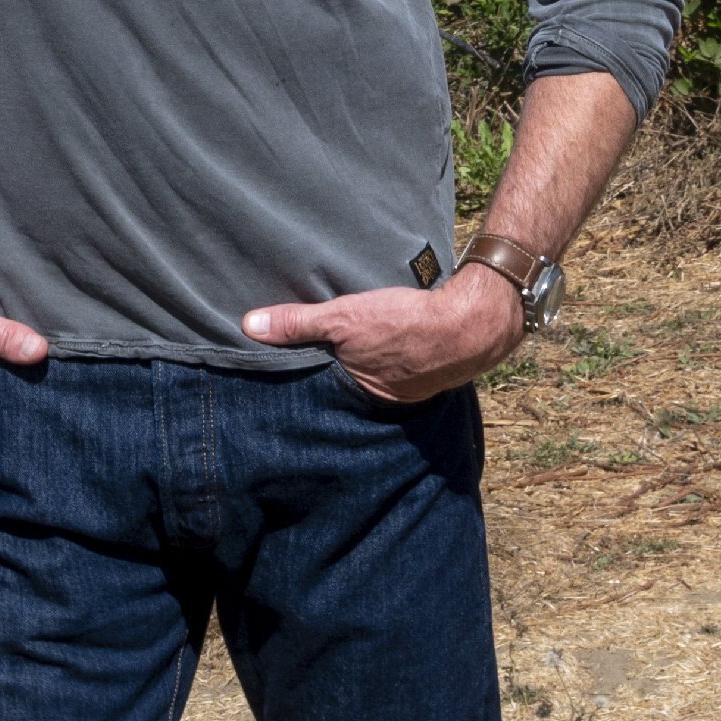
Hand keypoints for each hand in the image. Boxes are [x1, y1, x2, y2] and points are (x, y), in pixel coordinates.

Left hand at [241, 263, 523, 404]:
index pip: (314, 395)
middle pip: (340, 390)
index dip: (297, 386)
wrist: (471, 322)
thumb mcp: (344, 318)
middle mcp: (378, 402)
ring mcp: (404, 390)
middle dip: (325, 381)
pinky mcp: (423, 374)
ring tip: (340, 355)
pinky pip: (392, 371)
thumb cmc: (406, 323)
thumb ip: (297, 323)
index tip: (274, 382)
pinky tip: (380, 347)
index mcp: (354, 394)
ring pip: (367, 381)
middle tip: (302, 367)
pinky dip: (382, 361)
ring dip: (356, 369)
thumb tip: (249, 326)